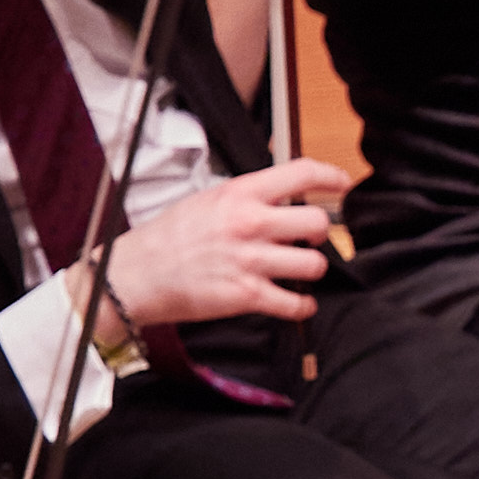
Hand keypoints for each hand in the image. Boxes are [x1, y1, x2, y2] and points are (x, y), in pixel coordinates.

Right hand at [105, 158, 352, 327]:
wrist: (136, 274)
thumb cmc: (168, 237)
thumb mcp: (207, 199)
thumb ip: (246, 197)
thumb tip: (281, 196)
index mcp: (240, 194)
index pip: (301, 173)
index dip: (331, 176)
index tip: (342, 183)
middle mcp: (249, 224)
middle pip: (317, 222)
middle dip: (321, 233)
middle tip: (311, 239)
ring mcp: (249, 261)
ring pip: (314, 264)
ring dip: (312, 269)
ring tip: (299, 270)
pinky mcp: (246, 296)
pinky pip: (295, 303)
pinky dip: (303, 305)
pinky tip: (297, 301)